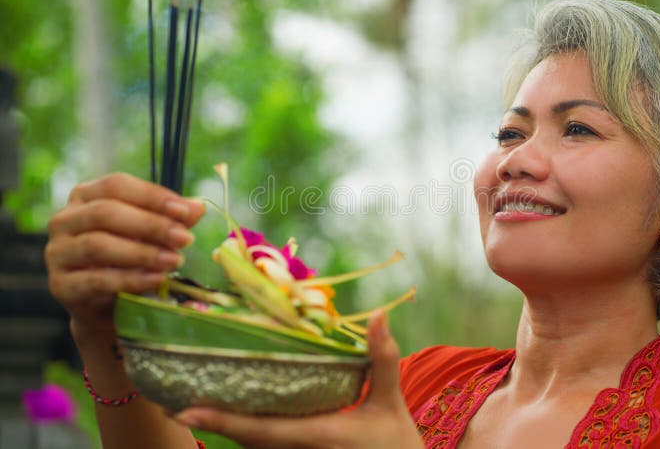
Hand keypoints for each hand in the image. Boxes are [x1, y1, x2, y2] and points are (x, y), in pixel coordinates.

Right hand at [45, 173, 204, 333]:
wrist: (107, 304)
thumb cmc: (129, 256)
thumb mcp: (150, 232)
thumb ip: (171, 217)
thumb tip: (198, 206)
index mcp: (85, 196)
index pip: (116, 185)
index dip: (152, 196)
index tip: (185, 211)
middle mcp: (64, 220)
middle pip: (105, 213)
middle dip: (150, 225)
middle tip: (185, 239)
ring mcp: (58, 253)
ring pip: (97, 246)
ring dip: (142, 253)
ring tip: (175, 261)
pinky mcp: (60, 285)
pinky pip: (96, 280)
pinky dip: (130, 279)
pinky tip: (156, 279)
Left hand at [174, 311, 423, 448]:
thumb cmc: (398, 445)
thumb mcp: (390, 402)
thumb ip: (382, 359)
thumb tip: (378, 314)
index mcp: (317, 435)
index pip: (259, 430)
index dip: (221, 421)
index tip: (184, 409)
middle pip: (244, 440)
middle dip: (210, 421)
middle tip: (172, 399)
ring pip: (253, 447)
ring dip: (225, 428)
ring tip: (190, 402)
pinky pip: (267, 447)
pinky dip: (247, 433)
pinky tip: (235, 414)